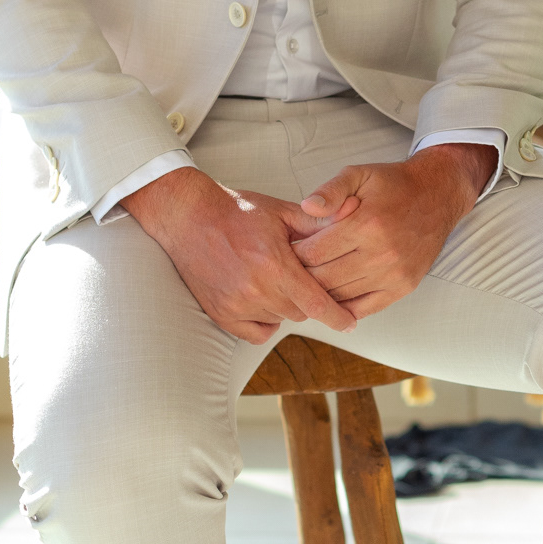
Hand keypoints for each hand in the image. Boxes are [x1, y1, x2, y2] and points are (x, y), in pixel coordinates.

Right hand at [122, 165, 359, 345]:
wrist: (188, 216)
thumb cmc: (237, 211)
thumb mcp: (281, 211)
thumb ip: (318, 221)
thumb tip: (354, 212)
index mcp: (275, 264)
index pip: (316, 303)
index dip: (338, 316)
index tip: (351, 322)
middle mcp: (255, 289)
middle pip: (301, 312)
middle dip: (309, 299)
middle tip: (305, 280)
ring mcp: (236, 304)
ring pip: (279, 320)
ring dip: (286, 306)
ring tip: (278, 280)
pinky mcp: (220, 313)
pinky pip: (256, 333)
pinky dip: (265, 321)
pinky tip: (264, 300)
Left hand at [291, 143, 494, 319]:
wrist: (438, 196)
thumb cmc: (393, 184)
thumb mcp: (359, 174)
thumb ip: (330, 190)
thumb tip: (305, 207)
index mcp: (367, 223)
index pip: (313, 252)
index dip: (293, 254)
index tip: (285, 250)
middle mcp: (382, 253)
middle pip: (323, 279)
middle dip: (301, 276)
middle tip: (290, 270)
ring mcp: (394, 274)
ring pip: (341, 296)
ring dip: (320, 292)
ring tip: (307, 281)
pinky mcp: (404, 287)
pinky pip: (364, 308)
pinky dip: (343, 307)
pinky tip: (331, 297)